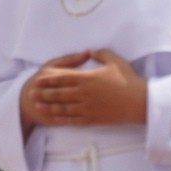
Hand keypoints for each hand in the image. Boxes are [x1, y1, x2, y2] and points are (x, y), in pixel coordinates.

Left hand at [26, 49, 146, 127]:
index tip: (38, 79)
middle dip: (44, 93)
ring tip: (38, 106)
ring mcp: (87, 107)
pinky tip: (55, 118)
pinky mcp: (93, 118)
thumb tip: (89, 51)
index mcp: (87, 78)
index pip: (63, 77)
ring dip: (49, 107)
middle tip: (31, 94)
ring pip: (63, 107)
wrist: (139, 102)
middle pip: (59, 93)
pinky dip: (62, 119)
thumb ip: (100, 54)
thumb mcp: (115, 61)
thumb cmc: (128, 80)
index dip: (49, 79)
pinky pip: (73, 119)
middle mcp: (84, 93)